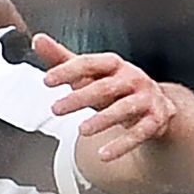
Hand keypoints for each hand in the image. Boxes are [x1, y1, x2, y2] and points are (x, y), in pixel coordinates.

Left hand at [35, 35, 177, 162]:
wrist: (153, 104)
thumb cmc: (113, 87)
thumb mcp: (89, 74)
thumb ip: (63, 60)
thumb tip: (38, 40)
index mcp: (114, 65)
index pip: (90, 63)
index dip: (68, 70)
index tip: (47, 80)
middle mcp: (132, 78)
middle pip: (105, 87)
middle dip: (80, 98)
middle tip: (55, 109)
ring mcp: (146, 99)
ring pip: (125, 108)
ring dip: (103, 119)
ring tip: (81, 130)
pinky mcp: (155, 120)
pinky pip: (140, 133)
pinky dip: (122, 145)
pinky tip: (104, 154)